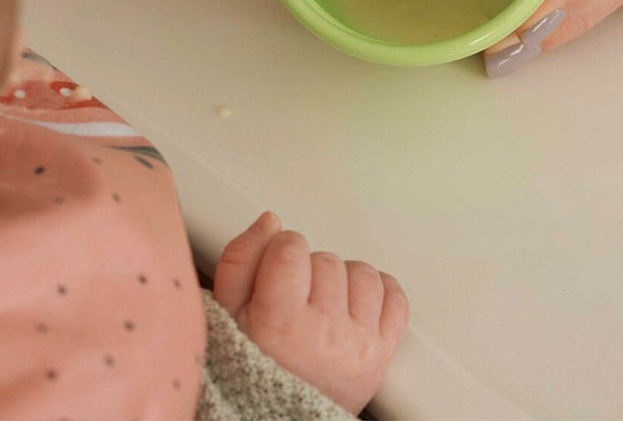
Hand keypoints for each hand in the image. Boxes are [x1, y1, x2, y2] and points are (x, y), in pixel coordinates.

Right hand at [213, 212, 408, 413]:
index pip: (291, 248)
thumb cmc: (250, 365)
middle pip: (326, 260)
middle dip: (308, 271)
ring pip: (362, 274)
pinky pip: (396, 300)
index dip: (280, 251)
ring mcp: (358, 345)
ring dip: (342, 281)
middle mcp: (325, 334)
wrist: (276, 415)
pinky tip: (354, 304)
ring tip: (322, 303)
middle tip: (294, 299)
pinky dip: (379, 294)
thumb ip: (241, 258)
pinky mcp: (382, 354)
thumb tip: (271, 222)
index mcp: (280, 322)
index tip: (275, 270)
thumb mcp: (226, 312)